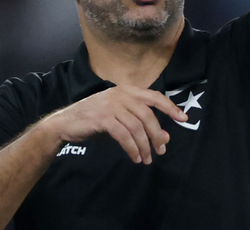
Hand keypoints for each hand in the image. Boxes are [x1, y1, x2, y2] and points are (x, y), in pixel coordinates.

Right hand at [41, 85, 187, 164]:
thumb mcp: (120, 122)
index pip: (154, 96)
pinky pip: (124, 135)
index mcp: (126, 91)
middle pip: (147, 115)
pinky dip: (132, 149)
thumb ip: (141, 126)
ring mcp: (111, 105)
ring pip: (137, 126)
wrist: (65, 124)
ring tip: (147, 159)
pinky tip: (135, 158)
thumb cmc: (94, 121)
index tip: (183, 119)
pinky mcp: (102, 118)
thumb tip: (165, 138)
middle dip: (157, 134)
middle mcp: (120, 94)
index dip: (170, 107)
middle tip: (161, 150)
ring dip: (145, 145)